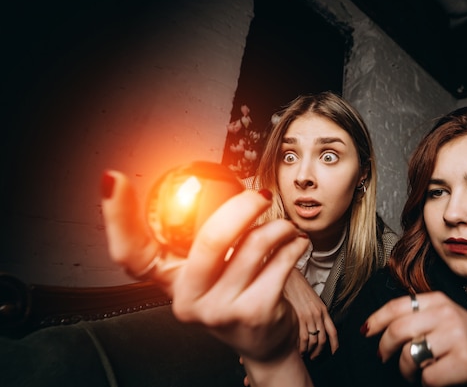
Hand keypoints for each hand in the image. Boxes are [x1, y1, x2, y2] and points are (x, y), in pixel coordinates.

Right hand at [101, 170, 310, 362]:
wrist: (264, 342)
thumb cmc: (236, 296)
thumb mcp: (208, 273)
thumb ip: (202, 241)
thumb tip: (212, 190)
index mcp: (170, 281)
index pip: (131, 253)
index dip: (117, 217)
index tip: (113, 181)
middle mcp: (187, 299)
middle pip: (209, 241)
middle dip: (242, 208)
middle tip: (259, 196)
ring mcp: (219, 310)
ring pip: (253, 246)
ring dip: (278, 228)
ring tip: (284, 228)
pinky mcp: (253, 313)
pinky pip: (280, 262)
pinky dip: (293, 244)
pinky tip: (295, 244)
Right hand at [284, 269, 338, 357]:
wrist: (290, 278)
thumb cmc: (299, 288)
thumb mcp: (313, 300)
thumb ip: (316, 312)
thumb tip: (315, 326)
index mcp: (323, 310)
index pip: (333, 331)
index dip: (334, 345)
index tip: (334, 352)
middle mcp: (318, 315)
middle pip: (323, 339)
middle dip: (319, 351)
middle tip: (314, 357)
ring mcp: (309, 317)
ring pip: (313, 340)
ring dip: (309, 351)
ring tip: (304, 354)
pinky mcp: (299, 318)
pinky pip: (303, 338)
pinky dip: (301, 347)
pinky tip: (298, 350)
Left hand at [364, 292, 466, 386]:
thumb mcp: (447, 320)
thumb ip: (419, 318)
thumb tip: (379, 327)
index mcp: (439, 301)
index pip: (397, 306)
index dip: (376, 320)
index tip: (365, 332)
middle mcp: (447, 314)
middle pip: (397, 330)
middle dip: (384, 348)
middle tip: (383, 358)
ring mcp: (458, 336)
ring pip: (410, 356)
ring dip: (407, 371)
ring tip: (416, 373)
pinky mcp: (466, 361)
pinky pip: (428, 377)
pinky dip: (428, 384)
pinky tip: (438, 379)